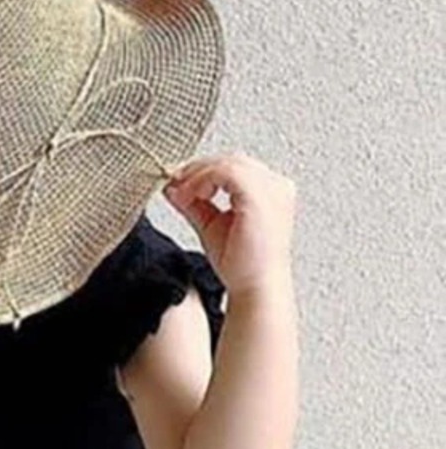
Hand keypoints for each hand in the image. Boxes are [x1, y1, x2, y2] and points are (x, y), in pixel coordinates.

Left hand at [163, 151, 296, 293]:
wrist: (254, 287)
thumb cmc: (241, 265)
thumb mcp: (211, 225)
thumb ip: (194, 204)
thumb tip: (172, 187)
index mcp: (270, 192)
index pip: (234, 167)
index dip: (202, 171)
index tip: (177, 183)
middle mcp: (276, 187)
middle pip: (232, 160)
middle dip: (198, 170)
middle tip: (174, 184)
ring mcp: (272, 190)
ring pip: (228, 163)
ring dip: (198, 175)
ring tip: (181, 194)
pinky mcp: (259, 198)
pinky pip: (227, 173)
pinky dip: (203, 180)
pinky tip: (191, 196)